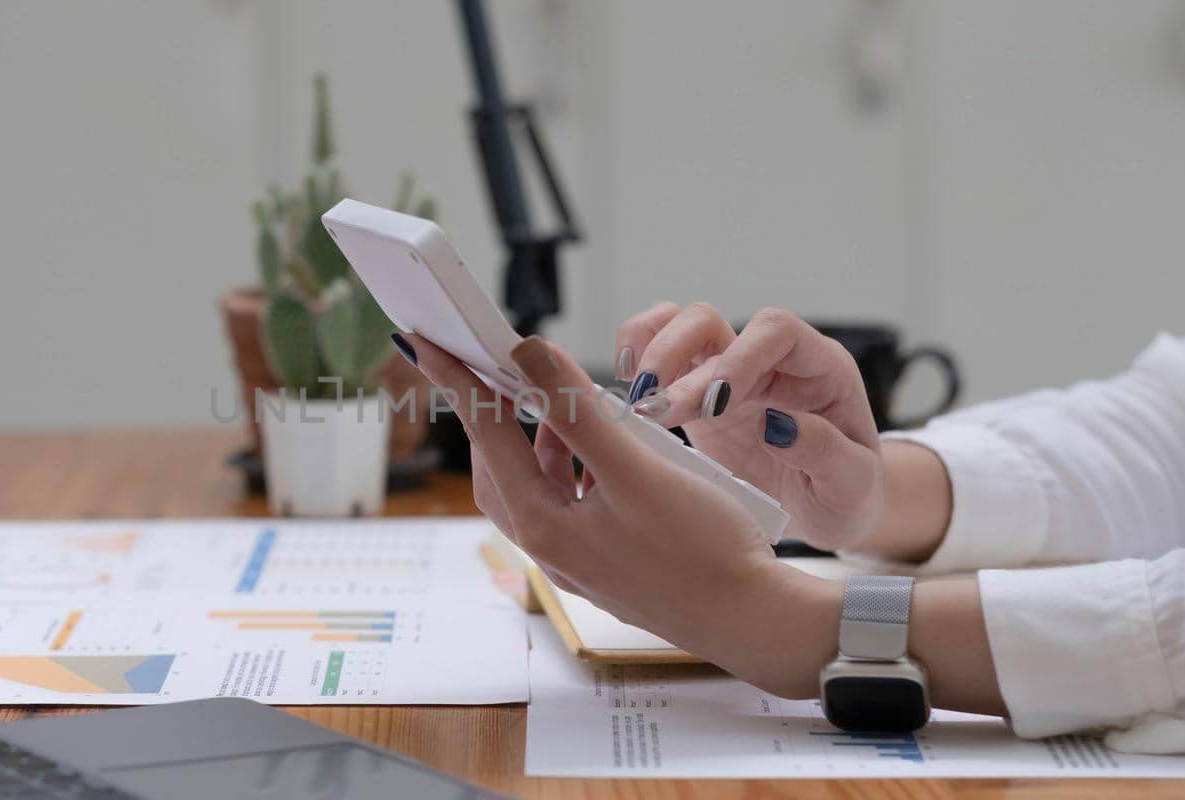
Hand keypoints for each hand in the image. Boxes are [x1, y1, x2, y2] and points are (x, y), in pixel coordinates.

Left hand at [402, 332, 837, 696]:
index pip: (487, 437)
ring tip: (557, 401)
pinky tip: (603, 449)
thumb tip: (528, 356)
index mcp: (545, 527)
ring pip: (537, 486)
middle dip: (493, 415)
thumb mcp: (637, 470)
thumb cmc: (704, 552)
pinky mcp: (609, 560)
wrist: (757, 621)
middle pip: (499, 468)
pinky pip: (571, 501)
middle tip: (492, 368)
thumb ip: (579, 412)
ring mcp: (580, 559)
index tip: (427, 342)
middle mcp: (553, 548)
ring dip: (540, 440)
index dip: (458, 383)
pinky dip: (574, 466)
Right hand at [615, 304, 881, 550]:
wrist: (824, 509)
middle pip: (710, 321)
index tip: (715, 404)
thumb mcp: (853, 486)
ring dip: (650, 353)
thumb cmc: (847, 494)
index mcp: (820, 368)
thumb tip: (778, 425)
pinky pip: (659, 346)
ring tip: (636, 400)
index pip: (776, 331)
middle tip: (656, 412)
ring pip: (679, 325)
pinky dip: (636, 353)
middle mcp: (769, 359)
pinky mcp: (696, 388)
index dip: (740, 357)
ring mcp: (729, 369)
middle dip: (677, 361)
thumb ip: (826, 452)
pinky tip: (626, 388)